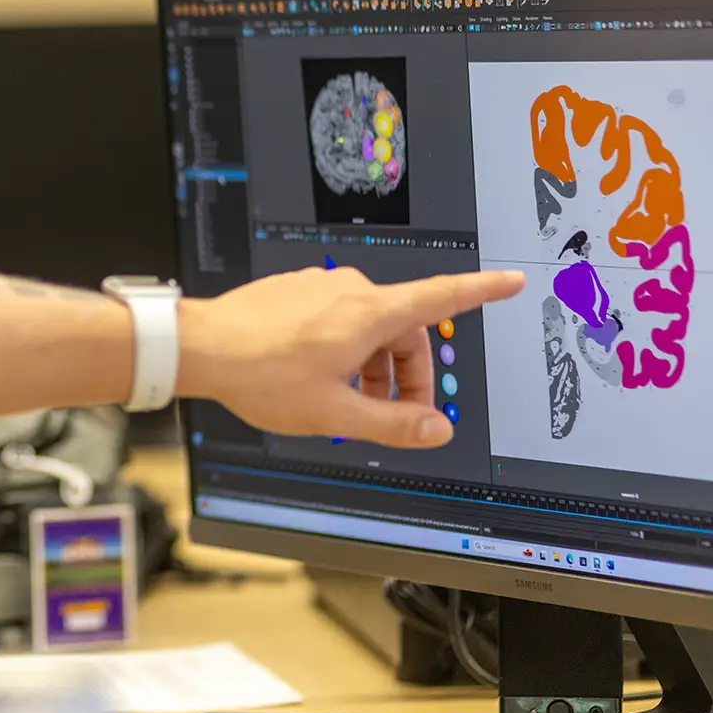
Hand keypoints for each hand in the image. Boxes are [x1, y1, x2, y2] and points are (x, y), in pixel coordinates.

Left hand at [178, 266, 524, 447]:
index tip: (509, 281)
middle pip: (404, 331)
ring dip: (373, 366)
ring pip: (370, 328)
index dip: (482, 291)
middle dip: (407, 375)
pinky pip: (340, 318)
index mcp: (370, 314)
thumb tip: (437, 431)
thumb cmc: (262, 373)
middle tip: (394, 416)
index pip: (442, 297)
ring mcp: (323, 287)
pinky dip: (345, 349)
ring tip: (348, 405)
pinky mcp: (300, 290)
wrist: (203, 346)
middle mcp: (350, 291)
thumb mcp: (335, 413)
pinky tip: (320, 378)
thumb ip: (393, 425)